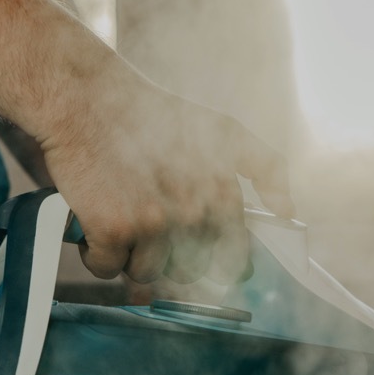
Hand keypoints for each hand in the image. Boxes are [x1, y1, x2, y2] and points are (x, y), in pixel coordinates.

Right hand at [36, 63, 293, 284]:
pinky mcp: (115, 231)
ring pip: (144, 274)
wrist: (86, 100)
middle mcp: (195, 212)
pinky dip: (94, 252)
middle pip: (186, 273)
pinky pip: (106, 268)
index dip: (214, 265)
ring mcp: (155, 224)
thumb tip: (287, 212)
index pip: (234, 258)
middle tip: (145, 225)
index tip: (198, 259)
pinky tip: (92, 221)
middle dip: (166, 258)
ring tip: (117, 215)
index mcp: (223, 193)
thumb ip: (264, 167)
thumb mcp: (223, 128)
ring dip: (127, 256)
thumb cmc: (148, 113)